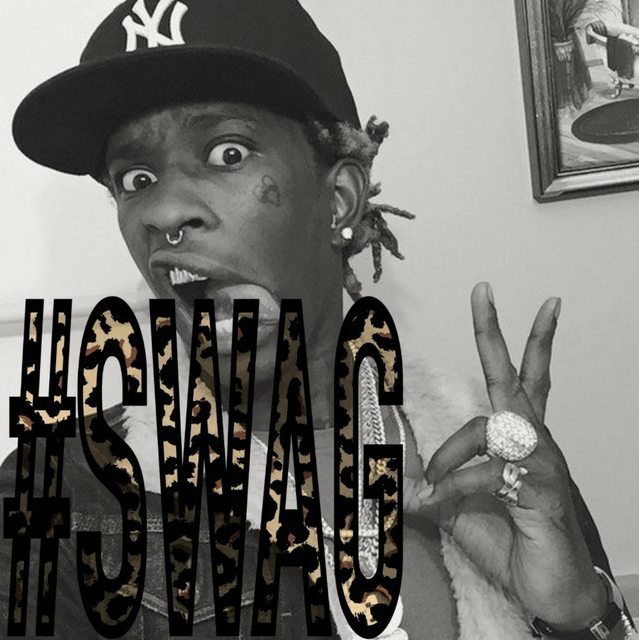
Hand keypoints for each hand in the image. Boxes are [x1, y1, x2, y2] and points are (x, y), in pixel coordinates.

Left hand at [411, 282, 606, 629]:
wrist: (551, 589)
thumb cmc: (511, 540)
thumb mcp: (456, 504)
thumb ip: (428, 479)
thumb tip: (391, 465)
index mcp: (518, 437)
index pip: (519, 377)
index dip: (516, 339)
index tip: (497, 302)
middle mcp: (534, 440)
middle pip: (515, 376)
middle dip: (497, 332)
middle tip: (482, 291)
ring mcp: (542, 463)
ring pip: (490, 428)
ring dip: (452, 454)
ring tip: (434, 488)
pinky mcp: (541, 491)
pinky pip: (489, 473)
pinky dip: (457, 488)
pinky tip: (443, 504)